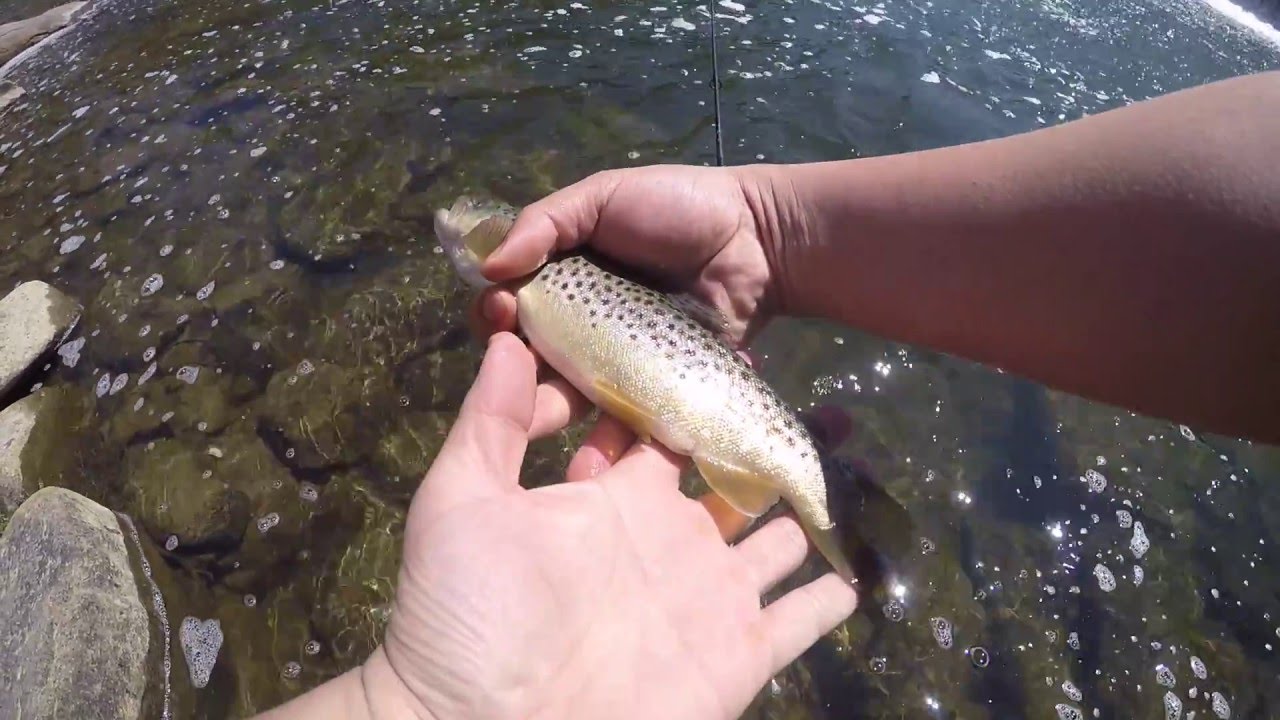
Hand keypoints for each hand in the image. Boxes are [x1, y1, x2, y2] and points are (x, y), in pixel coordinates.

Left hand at [374, 332, 857, 719]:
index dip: (693, 396)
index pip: (664, 433)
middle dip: (767, 442)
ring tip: (849, 463)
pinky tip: (857, 570)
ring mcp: (707, 598)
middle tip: (810, 401)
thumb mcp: (462, 502)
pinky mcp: (738, 655)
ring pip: (778, 539)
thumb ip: (493, 422)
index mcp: (612, 498)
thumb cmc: (467, 614)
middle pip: (732, 477)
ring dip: (808, 505)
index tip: (730, 352)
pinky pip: (798, 621)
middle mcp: (669, 540)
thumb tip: (512, 338)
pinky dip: (828, 599)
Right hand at [464, 164, 807, 498]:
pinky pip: (625, 414)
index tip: (503, 312)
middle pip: (532, 359)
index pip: (511, 305)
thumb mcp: (603, 196)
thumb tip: (487, 266)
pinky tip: (593, 445)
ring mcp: (618, 362)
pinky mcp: (654, 389)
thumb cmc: (678, 208)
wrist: (760, 241)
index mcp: (563, 278)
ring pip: (573, 395)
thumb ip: (544, 223)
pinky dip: (608, 433)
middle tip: (517, 372)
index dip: (497, 314)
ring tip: (542, 420)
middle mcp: (582, 325)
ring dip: (551, 410)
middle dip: (513, 372)